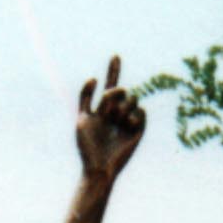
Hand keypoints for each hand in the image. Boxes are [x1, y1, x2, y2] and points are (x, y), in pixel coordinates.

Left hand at [75, 55, 146, 185]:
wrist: (98, 167)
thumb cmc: (87, 146)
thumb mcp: (82, 118)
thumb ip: (85, 97)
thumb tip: (94, 77)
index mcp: (102, 108)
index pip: (109, 85)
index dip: (113, 70)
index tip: (115, 55)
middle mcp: (116, 112)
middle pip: (120, 90)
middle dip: (114, 94)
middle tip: (107, 107)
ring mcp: (128, 119)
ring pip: (131, 98)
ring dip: (122, 106)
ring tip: (115, 120)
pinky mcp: (139, 129)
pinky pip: (141, 112)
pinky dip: (133, 115)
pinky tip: (127, 124)